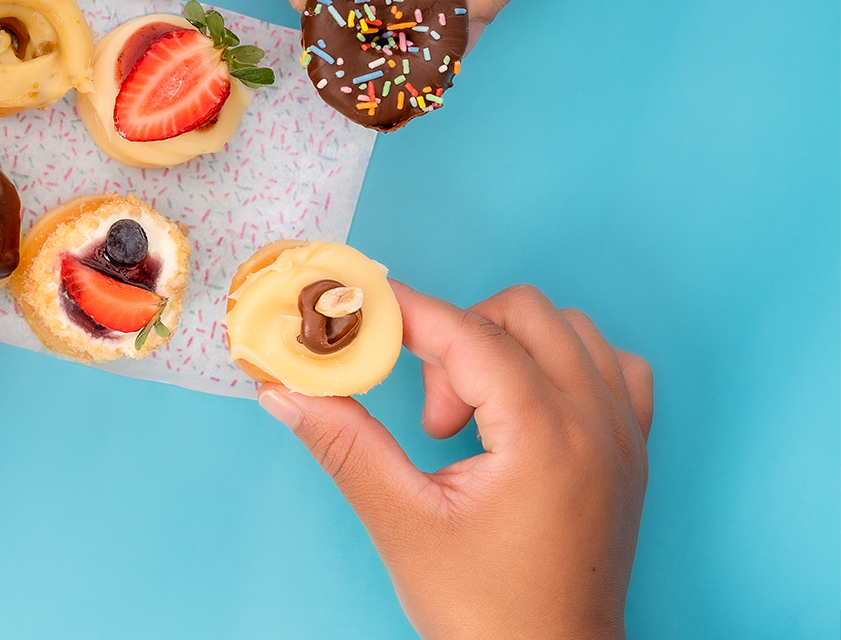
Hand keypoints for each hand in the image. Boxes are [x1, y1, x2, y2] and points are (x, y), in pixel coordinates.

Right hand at [257, 282, 653, 639]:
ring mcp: (623, 437)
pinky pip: (614, 369)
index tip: (356, 307)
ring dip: (509, 347)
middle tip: (428, 415)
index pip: (468, 334)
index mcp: (545, 437)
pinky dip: (565, 366)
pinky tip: (526, 408)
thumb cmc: (486, 613)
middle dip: (458, 340)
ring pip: (572, 331)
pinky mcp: (631, 455)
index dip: (404, 313)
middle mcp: (596, 424)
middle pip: (524, 314)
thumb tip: (285, 391)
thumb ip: (344, 444)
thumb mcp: (402, 523)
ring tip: (471, 416)